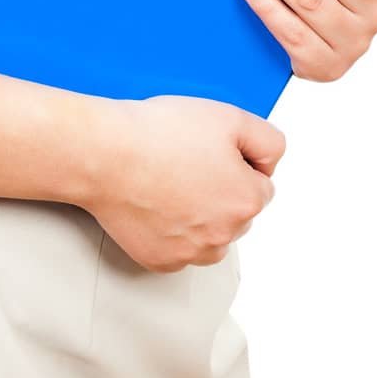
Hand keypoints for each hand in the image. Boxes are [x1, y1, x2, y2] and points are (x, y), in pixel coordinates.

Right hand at [83, 95, 285, 272]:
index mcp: (247, 200)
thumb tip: (271, 161)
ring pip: (212, 235)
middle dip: (221, 189)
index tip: (210, 151)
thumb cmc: (157, 134)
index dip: (237, 161)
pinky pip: (180, 248)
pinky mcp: (162, 261)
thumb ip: (267, 140)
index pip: (262, 184)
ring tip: (169, 180)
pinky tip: (155, 202)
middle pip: (237, 212)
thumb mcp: (228, 116)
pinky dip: (172, 230)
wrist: (105, 153)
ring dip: (201, 214)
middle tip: (187, 161)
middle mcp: (225, 235)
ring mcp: (192, 253)